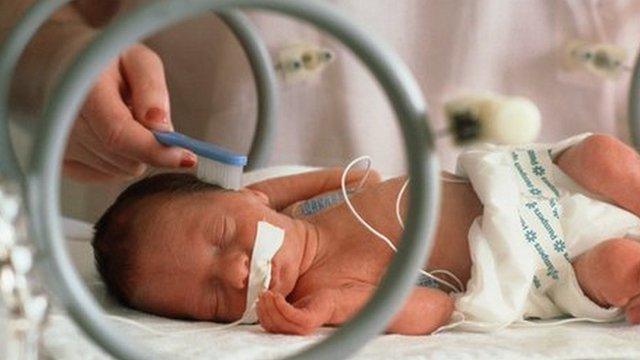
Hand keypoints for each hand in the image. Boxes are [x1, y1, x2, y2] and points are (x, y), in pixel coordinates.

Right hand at [63, 44, 195, 181]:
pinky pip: (109, 175)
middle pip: (124, 157)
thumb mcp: (139, 60)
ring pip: (121, 169)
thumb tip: (160, 125)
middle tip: (149, 119)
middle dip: (150, 146)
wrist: (66, 68)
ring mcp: (60, 145)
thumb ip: (151, 89)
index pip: (118, 133)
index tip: (187, 157)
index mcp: (83, 90)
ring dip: (135, 152)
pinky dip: (121, 160)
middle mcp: (64, 121)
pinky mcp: (62, 163)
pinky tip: (113, 135)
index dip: (155, 150)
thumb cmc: (109, 64)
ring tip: (124, 120)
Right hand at [257, 291, 327, 334]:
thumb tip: (260, 302)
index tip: (258, 300)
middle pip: (271, 325)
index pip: (268, 326)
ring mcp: (302, 328)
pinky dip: (280, 305)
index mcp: (288, 329)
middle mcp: (294, 332)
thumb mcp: (290, 304)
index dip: (261, 313)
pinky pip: (290, 315)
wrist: (333, 300)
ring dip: (270, 306)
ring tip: (267, 293)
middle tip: (262, 294)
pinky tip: (277, 296)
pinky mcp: (309, 320)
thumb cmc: (311, 302)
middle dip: (263, 309)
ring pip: (279, 322)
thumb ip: (278, 307)